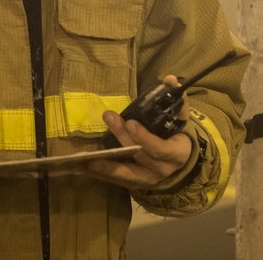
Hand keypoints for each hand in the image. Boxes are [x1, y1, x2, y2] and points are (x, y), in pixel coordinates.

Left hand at [87, 75, 193, 189]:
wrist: (177, 160)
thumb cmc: (174, 135)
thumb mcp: (179, 119)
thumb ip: (176, 101)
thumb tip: (171, 79)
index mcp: (176, 154)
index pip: (161, 148)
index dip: (145, 137)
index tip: (130, 122)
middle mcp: (162, 170)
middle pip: (140, 155)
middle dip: (123, 137)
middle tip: (109, 118)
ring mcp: (147, 179)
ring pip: (126, 173)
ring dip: (106, 166)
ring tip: (87, 159)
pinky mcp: (134, 183)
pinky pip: (116, 180)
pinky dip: (101, 174)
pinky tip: (82, 168)